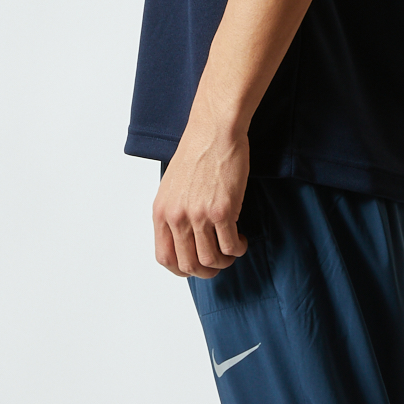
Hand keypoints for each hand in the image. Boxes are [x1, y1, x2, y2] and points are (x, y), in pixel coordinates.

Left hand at [154, 113, 249, 277]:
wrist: (214, 132)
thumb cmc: (197, 154)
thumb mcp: (172, 187)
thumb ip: (174, 213)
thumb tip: (185, 239)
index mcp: (161, 212)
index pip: (165, 257)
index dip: (182, 269)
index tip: (195, 268)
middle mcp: (177, 217)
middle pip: (189, 265)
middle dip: (206, 271)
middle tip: (218, 263)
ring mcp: (199, 215)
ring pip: (211, 260)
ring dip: (224, 261)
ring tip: (232, 249)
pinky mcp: (222, 211)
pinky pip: (230, 246)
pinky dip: (237, 249)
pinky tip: (241, 240)